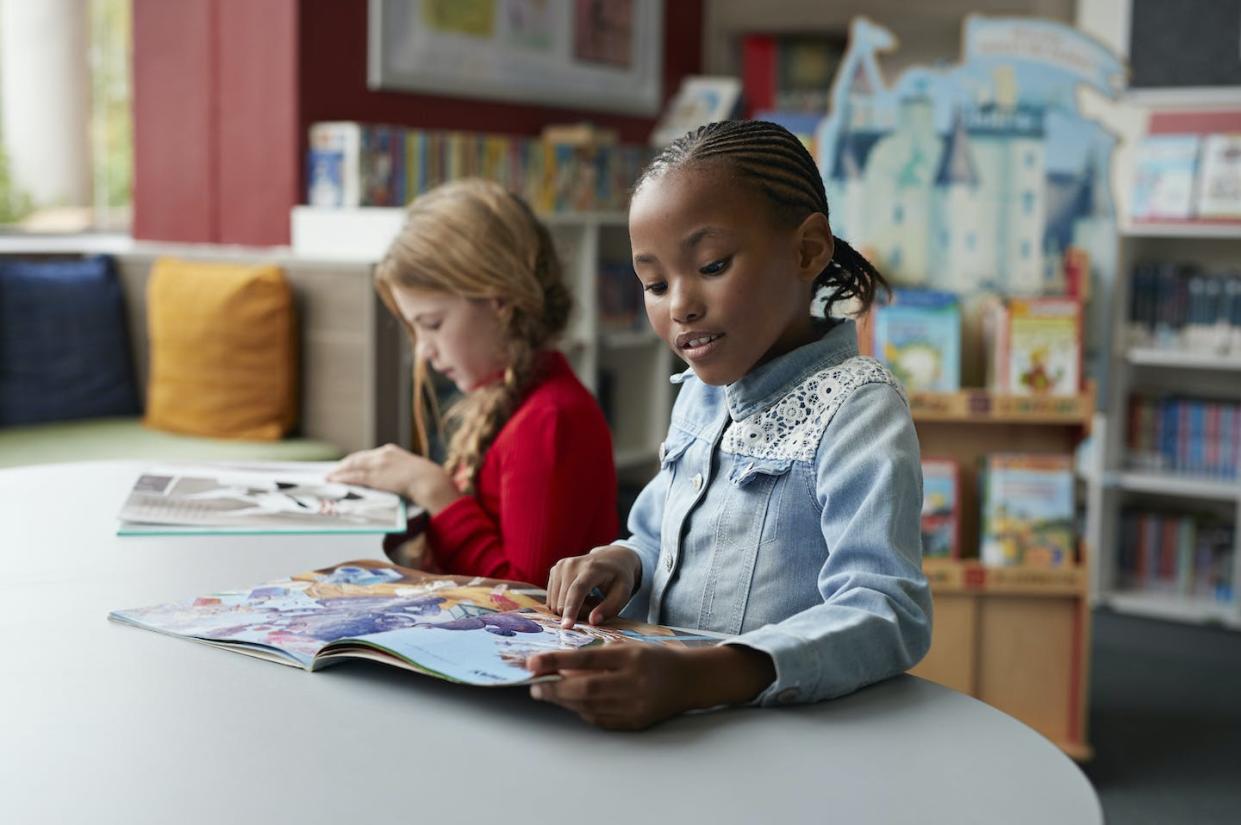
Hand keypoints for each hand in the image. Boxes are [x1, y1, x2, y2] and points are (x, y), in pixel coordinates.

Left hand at [327, 444, 460, 513]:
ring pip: (352, 466)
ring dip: (338, 472)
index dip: (355, 461)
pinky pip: (354, 476)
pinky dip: (342, 478)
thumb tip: (394, 480)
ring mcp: (377, 464)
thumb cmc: (425, 480)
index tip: (346, 466)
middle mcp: (381, 454)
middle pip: (356, 458)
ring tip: (328, 477)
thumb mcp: (410, 470)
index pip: (367, 455)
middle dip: (343, 465)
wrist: (429, 481)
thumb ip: (398, 472)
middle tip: (332, 471)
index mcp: (390, 451)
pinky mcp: (375, 475)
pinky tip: (334, 481)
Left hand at [526, 644, 775, 730]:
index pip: (586, 660)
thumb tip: (562, 667)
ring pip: (589, 707)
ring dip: (563, 701)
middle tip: (534, 684)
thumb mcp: (629, 647)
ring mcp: (634, 707)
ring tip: (547, 693)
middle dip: (554, 687)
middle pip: (585, 689)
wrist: (689, 681)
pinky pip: (600, 719)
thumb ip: (598, 656)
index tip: (532, 662)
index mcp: (631, 658)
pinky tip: (572, 703)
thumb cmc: (655, 659)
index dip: (556, 662)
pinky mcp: (634, 723)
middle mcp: (633, 684)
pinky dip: (582, 711)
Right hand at [546, 545, 640, 627]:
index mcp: (591, 568)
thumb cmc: (619, 578)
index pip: (577, 590)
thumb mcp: (623, 593)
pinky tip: (579, 595)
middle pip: (564, 601)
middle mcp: (571, 565)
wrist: (612, 558)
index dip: (571, 609)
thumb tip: (592, 622)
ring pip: (556, 603)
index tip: (566, 627)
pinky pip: (552, 600)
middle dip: (578, 612)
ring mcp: (560, 566)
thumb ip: (609, 608)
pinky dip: (565, 603)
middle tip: (596, 604)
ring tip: (589, 598)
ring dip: (571, 609)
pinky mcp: (554, 570)